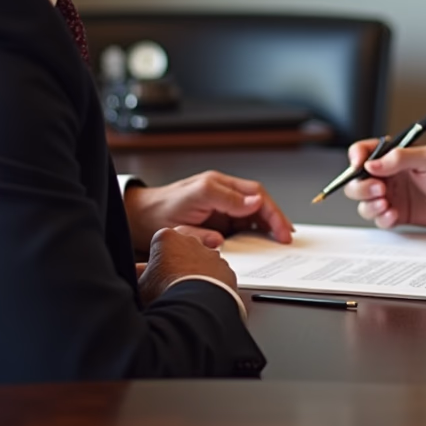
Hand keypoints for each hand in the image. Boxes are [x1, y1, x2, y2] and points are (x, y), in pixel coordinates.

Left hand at [125, 171, 292, 251]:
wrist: (139, 217)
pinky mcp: (217, 217)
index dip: (271, 212)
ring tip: (281, 240)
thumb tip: (253, 204)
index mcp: (216, 185)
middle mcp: (221, 192)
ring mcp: (220, 204)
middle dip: (276, 219)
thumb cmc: (159, 210)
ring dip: (268, 225)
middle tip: (286, 237)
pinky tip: (263, 241)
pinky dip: (255, 231)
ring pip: (253, 212)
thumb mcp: (191, 204)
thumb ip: (224, 202)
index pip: (254, 195)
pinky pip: (242, 222)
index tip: (280, 230)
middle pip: (258, 202)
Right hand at [138, 226, 238, 302]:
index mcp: (167, 238)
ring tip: (188, 295)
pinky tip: (203, 299)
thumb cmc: (165, 292)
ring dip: (196, 274)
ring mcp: (211, 255)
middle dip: (178, 264)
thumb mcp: (142, 285)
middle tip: (171, 285)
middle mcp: (191, 241)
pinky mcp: (226, 270)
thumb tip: (133, 274)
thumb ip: (139, 276)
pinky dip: (212, 285)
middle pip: (182, 250)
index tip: (156, 275)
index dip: (157, 261)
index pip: (160, 244)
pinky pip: (218, 276)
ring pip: (202, 262)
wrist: (194, 306)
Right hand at [341, 142, 425, 228]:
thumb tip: (372, 164)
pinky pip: (378, 218)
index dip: (356, 158)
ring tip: (386, 204)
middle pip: (356, 180)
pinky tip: (394, 214)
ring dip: (369, 204)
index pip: (362, 152)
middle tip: (380, 190)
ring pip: (363, 201)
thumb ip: (399, 158)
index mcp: (391, 157)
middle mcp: (387, 175)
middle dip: (362, 187)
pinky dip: (381, 218)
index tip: (359, 165)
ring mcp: (390, 195)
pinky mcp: (395, 213)